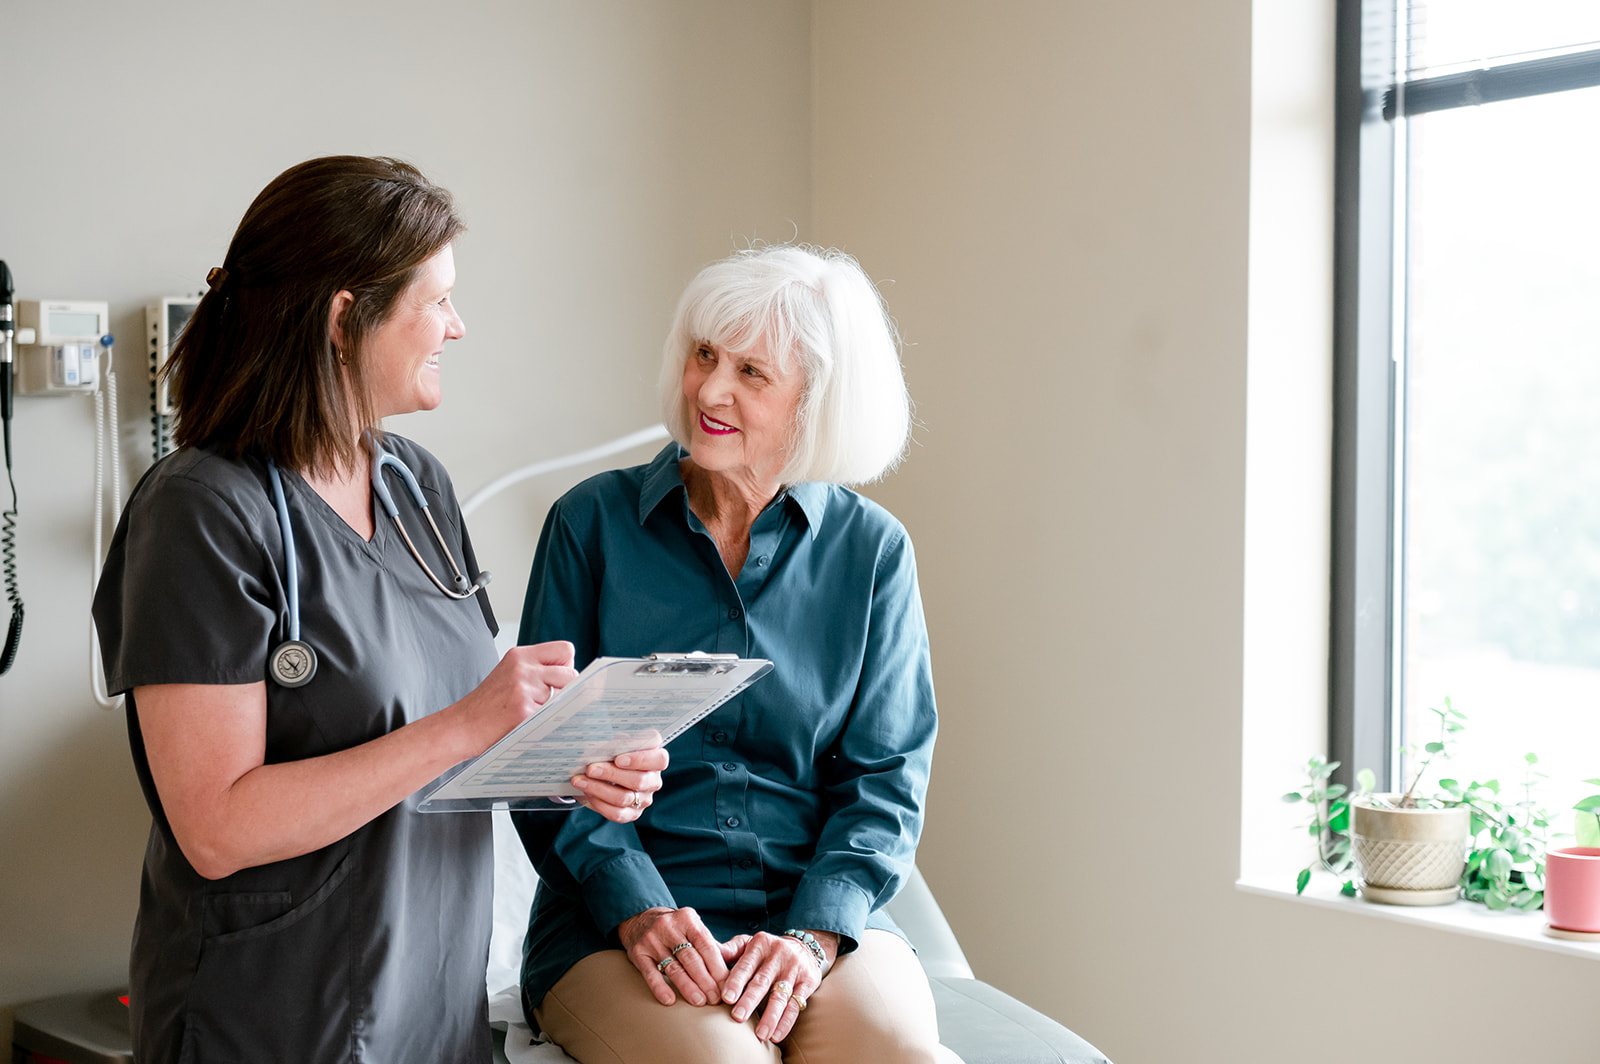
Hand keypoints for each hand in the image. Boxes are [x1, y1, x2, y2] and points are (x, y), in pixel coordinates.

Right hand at [449, 642, 576, 757]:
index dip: (566, 666)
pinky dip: (545, 722)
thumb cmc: (487, 705)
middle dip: (565, 689)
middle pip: (571, 673)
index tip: (555, 680)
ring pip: (564, 695)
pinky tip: (526, 723)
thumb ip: (537, 669)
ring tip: (531, 712)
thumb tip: (574, 676)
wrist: (461, 727)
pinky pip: (553, 715)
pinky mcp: (524, 710)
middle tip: (545, 701)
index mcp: (520, 655)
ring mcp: (523, 688)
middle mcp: (522, 667)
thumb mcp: (510, 674)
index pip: (566, 649)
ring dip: (554, 706)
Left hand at [571, 746, 668, 823]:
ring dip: (598, 788)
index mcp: (656, 759)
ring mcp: (644, 799)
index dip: (639, 760)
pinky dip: (598, 802)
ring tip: (580, 780)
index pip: (659, 760)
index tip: (617, 758)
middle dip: (611, 774)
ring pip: (624, 798)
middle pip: (638, 781)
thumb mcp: (616, 743)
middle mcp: (653, 780)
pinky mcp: (632, 813)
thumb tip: (608, 740)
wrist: (602, 772)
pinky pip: (616, 813)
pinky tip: (586, 792)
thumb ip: (617, 740)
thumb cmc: (612, 753)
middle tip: (590, 768)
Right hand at [617, 906, 727, 1006]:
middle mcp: (669, 927)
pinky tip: (670, 1000)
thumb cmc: (675, 929)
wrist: (640, 919)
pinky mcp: (638, 953)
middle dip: (706, 981)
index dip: (717, 968)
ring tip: (700, 1002)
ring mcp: (652, 940)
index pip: (706, 946)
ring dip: (688, 987)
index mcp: (687, 919)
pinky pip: (650, 974)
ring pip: (673, 968)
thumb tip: (733, 963)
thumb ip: (711, 945)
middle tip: (716, 999)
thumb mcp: (692, 927)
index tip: (727, 986)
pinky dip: (660, 988)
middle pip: (691, 959)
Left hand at [720, 929, 837, 1042]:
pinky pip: (796, 1005)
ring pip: (780, 996)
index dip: (736, 982)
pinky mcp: (807, 982)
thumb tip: (710, 952)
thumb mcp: (750, 943)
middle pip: (762, 981)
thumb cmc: (767, 950)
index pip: (746, 965)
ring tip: (760, 1035)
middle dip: (750, 1000)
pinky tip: (776, 1035)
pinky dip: (786, 1022)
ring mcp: (794, 969)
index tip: (726, 998)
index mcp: (760, 944)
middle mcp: (778, 955)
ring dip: (770, 1017)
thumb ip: (731, 949)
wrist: (804, 947)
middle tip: (738, 1017)